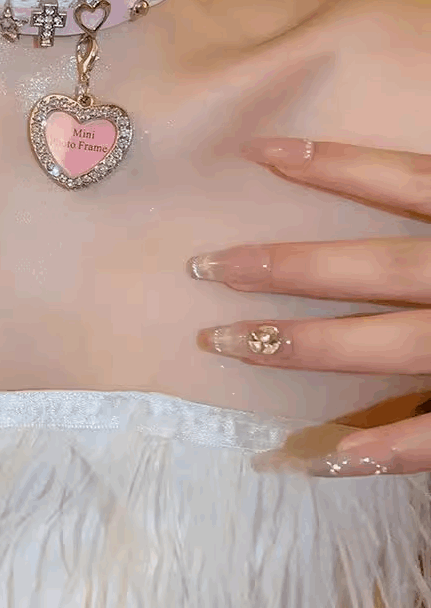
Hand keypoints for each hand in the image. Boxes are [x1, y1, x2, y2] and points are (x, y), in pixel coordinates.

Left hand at [187, 136, 430, 477]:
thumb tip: (405, 178)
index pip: (399, 179)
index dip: (330, 164)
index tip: (259, 151)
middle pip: (365, 267)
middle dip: (280, 266)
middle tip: (203, 266)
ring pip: (381, 344)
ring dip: (299, 346)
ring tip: (223, 344)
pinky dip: (390, 449)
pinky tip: (327, 458)